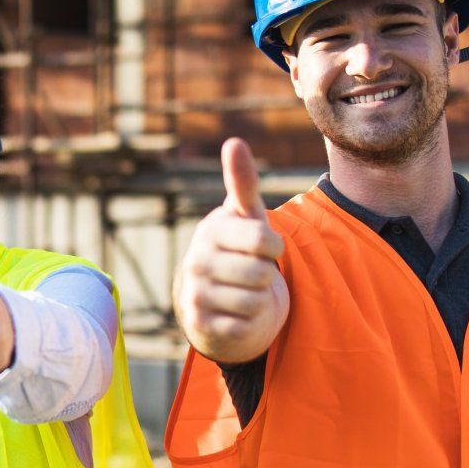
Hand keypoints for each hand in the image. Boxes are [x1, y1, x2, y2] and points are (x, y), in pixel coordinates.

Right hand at [174, 137, 289, 364]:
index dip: (274, 246)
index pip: (263, 240)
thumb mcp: (245, 217)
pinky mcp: (200, 326)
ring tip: (246, 292)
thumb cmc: (239, 250)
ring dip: (259, 300)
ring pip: (254, 300)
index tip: (266, 247)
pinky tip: (237, 313)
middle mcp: (195, 261)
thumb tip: (233, 141)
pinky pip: (244, 325)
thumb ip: (243, 182)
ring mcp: (195, 295)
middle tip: (253, 273)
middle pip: (261, 273)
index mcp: (211, 230)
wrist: (216, 301)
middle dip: (266, 276)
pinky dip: (250, 321)